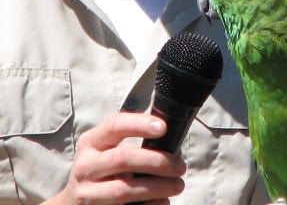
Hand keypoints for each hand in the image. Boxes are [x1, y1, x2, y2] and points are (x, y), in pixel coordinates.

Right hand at [43, 113, 185, 204]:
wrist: (72, 204)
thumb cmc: (101, 170)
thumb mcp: (106, 150)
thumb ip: (132, 143)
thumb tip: (172, 145)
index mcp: (91, 142)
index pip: (115, 125)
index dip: (139, 124)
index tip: (163, 127)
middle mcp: (86, 166)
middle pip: (123, 158)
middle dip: (157, 161)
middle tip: (180, 166)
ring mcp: (87, 193)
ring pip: (124, 190)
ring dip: (158, 187)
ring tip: (177, 185)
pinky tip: (163, 201)